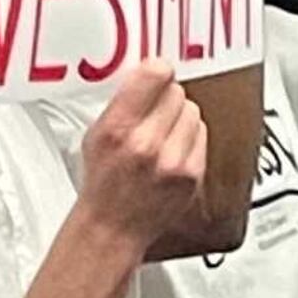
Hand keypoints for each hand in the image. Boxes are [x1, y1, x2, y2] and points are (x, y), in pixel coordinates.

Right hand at [70, 59, 207, 249]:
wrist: (113, 227)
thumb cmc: (103, 182)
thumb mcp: (95, 135)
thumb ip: (121, 103)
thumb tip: (148, 71)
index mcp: (117, 129)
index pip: (154, 75)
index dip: (158, 70)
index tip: (157, 72)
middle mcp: (146, 144)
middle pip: (177, 92)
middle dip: (166, 97)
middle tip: (154, 110)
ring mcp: (173, 161)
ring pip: (193, 111)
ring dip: (180, 117)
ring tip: (162, 133)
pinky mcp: (193, 174)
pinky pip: (202, 134)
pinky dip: (190, 137)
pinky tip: (172, 149)